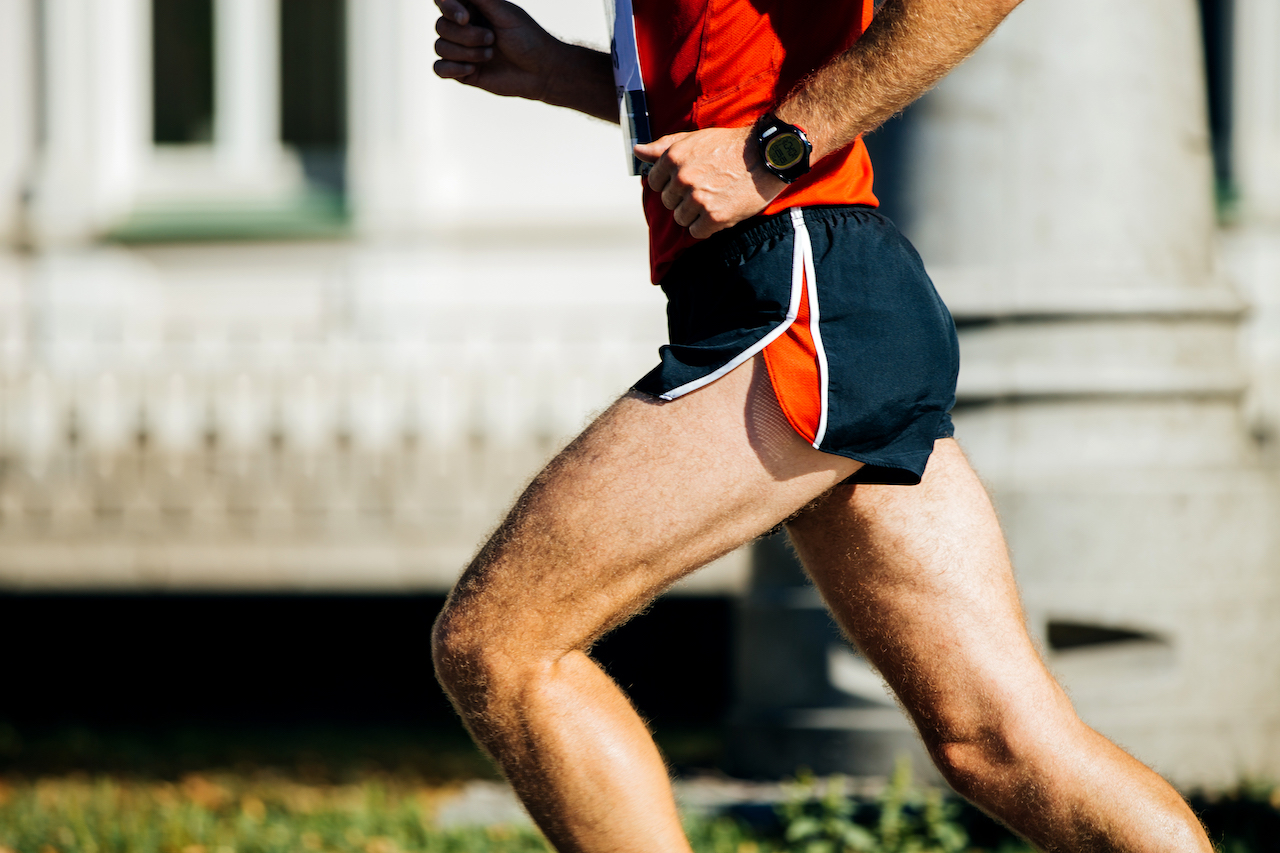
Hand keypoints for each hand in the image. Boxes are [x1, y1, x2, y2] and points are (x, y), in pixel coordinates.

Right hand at [434, 0, 559, 100]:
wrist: (540, 72)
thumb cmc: (527, 38)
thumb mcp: (504, 13)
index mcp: (471, 8)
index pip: (443, 2)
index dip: (449, 9)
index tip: (465, 19)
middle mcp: (463, 27)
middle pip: (441, 26)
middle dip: (466, 36)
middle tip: (492, 39)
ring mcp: (461, 50)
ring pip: (440, 47)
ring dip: (466, 52)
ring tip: (490, 55)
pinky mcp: (462, 72)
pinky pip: (439, 68)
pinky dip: (452, 68)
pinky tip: (472, 70)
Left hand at [636, 128, 787, 238]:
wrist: (766, 155)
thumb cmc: (729, 146)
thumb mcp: (694, 139)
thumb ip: (662, 146)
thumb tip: (637, 151)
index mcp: (674, 157)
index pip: (654, 182)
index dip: (670, 183)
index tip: (687, 180)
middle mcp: (683, 178)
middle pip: (667, 202)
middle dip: (683, 198)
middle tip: (706, 188)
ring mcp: (698, 199)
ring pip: (681, 219)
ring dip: (695, 214)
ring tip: (714, 199)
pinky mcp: (714, 218)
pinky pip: (697, 232)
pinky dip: (707, 226)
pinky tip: (720, 211)